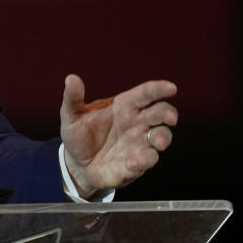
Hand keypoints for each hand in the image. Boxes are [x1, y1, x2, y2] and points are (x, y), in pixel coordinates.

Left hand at [60, 74, 176, 197]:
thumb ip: (72, 98)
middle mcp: (136, 123)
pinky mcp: (136, 164)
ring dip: (163, 138)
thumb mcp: (71, 115)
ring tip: (157, 142)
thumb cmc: (79, 134)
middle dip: (169, 114)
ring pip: (161, 137)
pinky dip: (142, 161)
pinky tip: (132, 163)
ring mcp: (139, 144)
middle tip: (170, 118)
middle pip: (161, 114)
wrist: (76, 164)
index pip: (145, 94)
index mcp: (124, 106)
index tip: (171, 88)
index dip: (159, 89)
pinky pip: (145, 161)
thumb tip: (71, 78)